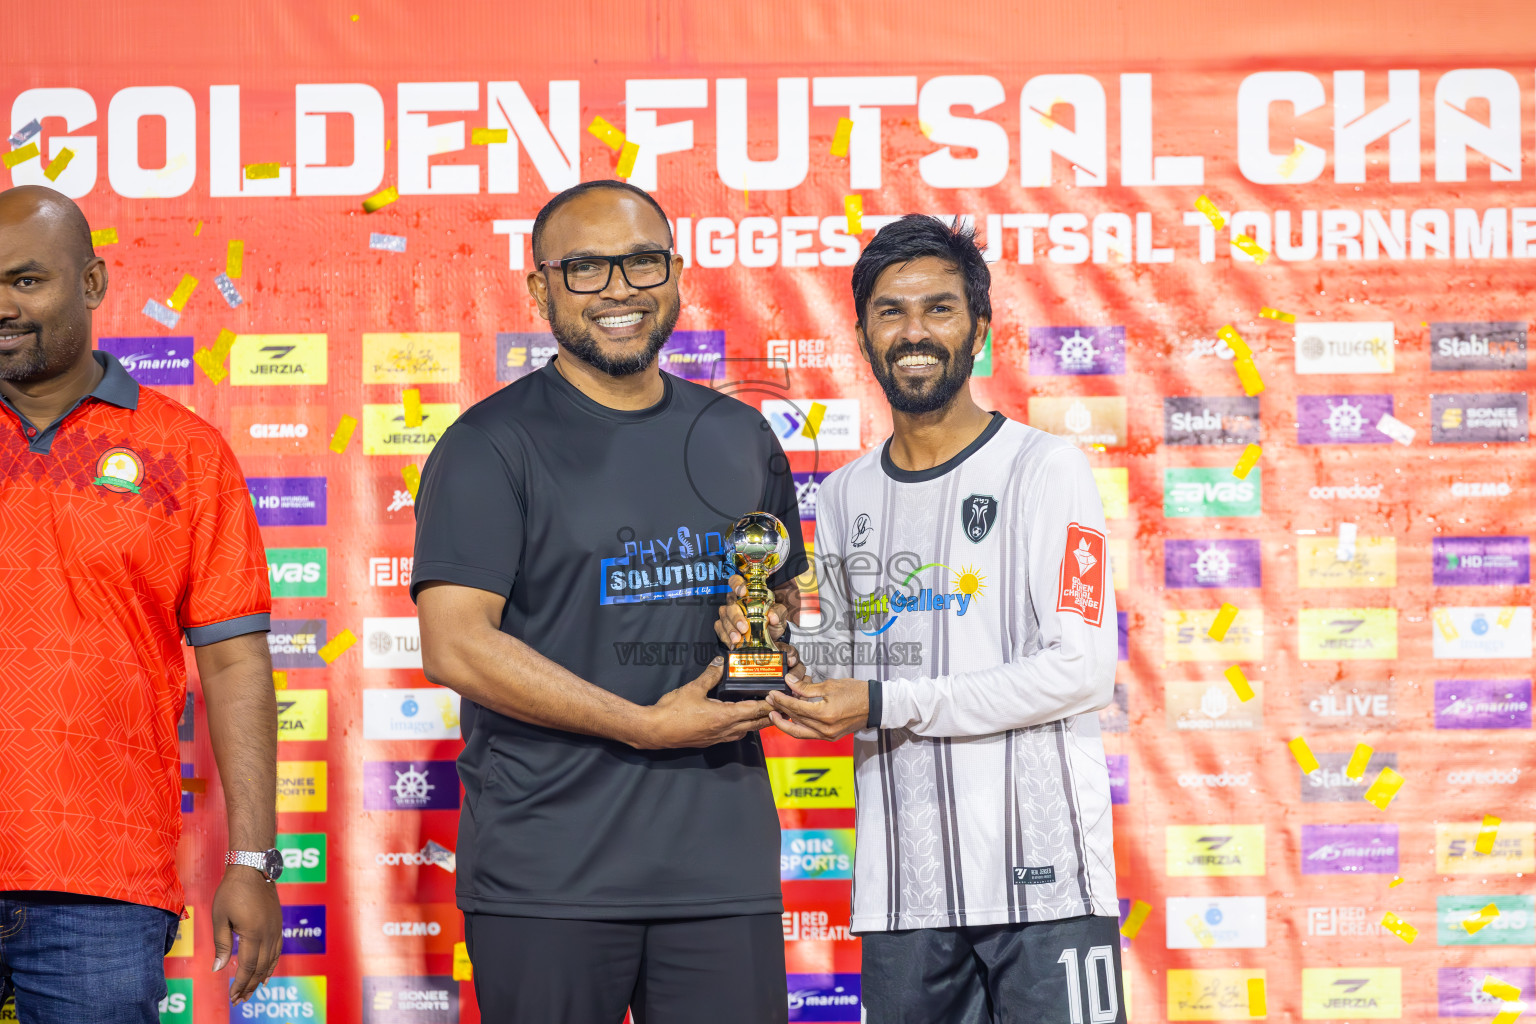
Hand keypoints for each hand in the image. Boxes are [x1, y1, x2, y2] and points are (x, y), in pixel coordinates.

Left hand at [212, 865, 282, 1003]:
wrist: (253, 868)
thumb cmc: (232, 891)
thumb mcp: (220, 917)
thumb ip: (221, 944)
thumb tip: (218, 968)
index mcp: (253, 933)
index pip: (247, 966)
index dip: (240, 984)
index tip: (233, 997)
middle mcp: (268, 934)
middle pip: (261, 967)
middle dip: (250, 986)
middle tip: (241, 999)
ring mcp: (276, 928)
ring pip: (272, 960)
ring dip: (262, 978)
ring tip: (254, 991)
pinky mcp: (278, 923)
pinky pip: (278, 949)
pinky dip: (272, 964)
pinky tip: (267, 971)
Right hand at [631, 657, 772, 748]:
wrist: (656, 731)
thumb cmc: (673, 711)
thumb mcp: (693, 688)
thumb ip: (710, 675)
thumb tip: (720, 662)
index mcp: (725, 716)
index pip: (755, 710)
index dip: (769, 704)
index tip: (780, 698)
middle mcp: (726, 730)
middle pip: (756, 724)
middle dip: (769, 716)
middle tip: (781, 707)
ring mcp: (719, 737)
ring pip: (746, 731)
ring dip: (757, 723)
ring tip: (765, 713)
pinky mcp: (711, 740)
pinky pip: (734, 735)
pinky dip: (743, 728)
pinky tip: (740, 722)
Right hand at [714, 574, 790, 647]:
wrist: (772, 636)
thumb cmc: (773, 619)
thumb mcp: (779, 614)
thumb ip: (777, 612)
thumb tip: (772, 617)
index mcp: (747, 593)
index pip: (736, 581)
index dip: (736, 584)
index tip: (741, 593)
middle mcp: (735, 602)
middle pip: (730, 605)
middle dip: (735, 617)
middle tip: (743, 627)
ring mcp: (728, 614)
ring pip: (723, 618)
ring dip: (730, 629)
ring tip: (737, 639)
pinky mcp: (724, 627)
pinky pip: (720, 629)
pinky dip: (725, 637)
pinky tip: (732, 643)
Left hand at [766, 676, 868, 740]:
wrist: (875, 705)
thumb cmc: (856, 692)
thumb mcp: (830, 685)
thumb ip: (807, 687)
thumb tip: (789, 683)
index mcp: (824, 714)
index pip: (795, 707)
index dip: (781, 700)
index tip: (772, 694)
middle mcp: (824, 728)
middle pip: (795, 720)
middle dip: (780, 710)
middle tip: (770, 701)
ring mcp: (827, 735)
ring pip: (799, 732)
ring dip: (784, 724)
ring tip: (775, 714)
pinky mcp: (830, 737)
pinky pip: (808, 734)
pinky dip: (797, 728)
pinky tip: (791, 719)